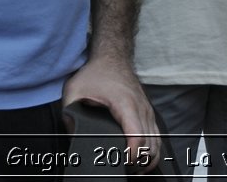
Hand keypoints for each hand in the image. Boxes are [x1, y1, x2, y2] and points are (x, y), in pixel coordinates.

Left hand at [61, 56, 161, 174]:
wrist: (112, 57)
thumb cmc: (95, 73)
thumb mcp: (74, 90)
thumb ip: (70, 114)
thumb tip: (73, 136)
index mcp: (125, 104)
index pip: (137, 135)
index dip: (132, 154)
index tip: (122, 163)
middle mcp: (141, 108)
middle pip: (150, 143)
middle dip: (139, 161)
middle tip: (124, 169)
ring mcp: (147, 110)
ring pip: (157, 141)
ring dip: (148, 158)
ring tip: (133, 169)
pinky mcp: (148, 112)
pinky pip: (157, 135)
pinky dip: (152, 150)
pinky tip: (143, 160)